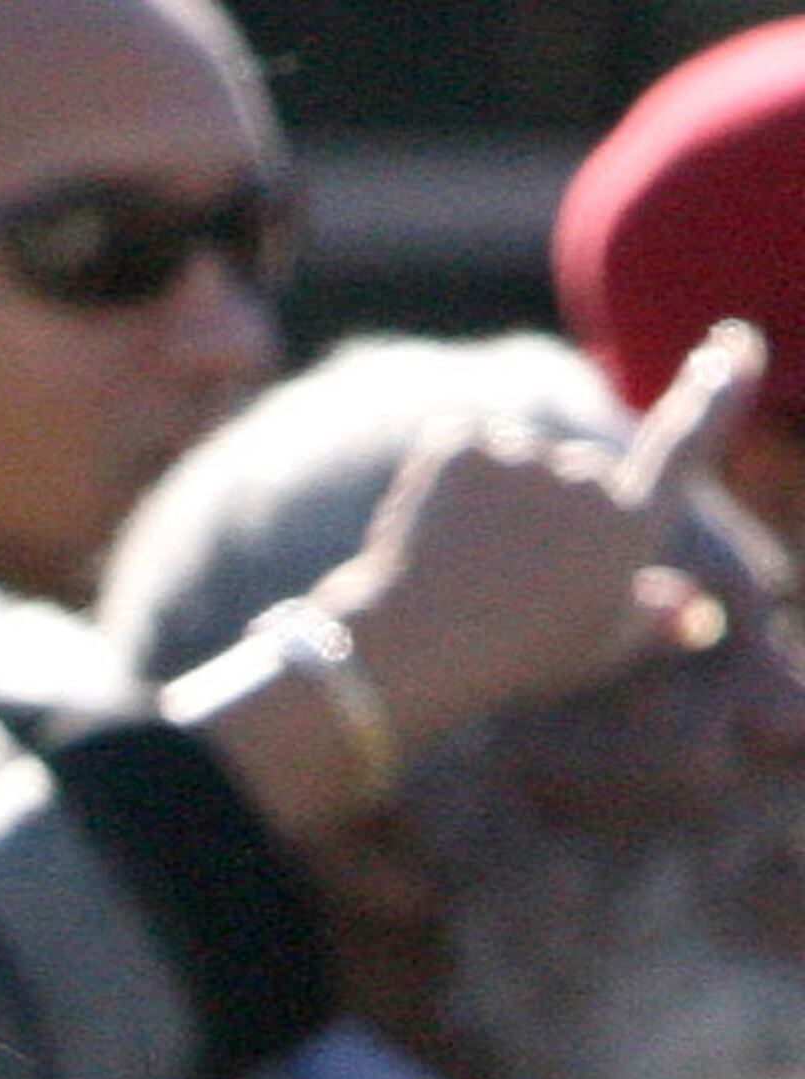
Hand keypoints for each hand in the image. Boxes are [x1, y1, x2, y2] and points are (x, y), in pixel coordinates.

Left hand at [173, 323, 765, 837]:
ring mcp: (523, 454)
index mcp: (630, 525)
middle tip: (508, 587)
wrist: (413, 654)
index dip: (714, 394)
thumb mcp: (594, 651)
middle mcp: (588, 476)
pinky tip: (431, 542)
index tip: (734, 346)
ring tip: (464, 573)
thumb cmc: (512, 662)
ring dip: (491, 510)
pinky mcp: (462, 445)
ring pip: (513, 471)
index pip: (687, 444)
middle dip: (547, 519)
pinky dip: (445, 495)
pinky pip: (462, 458)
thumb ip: (649, 619)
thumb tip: (693, 614)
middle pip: (574, 477)